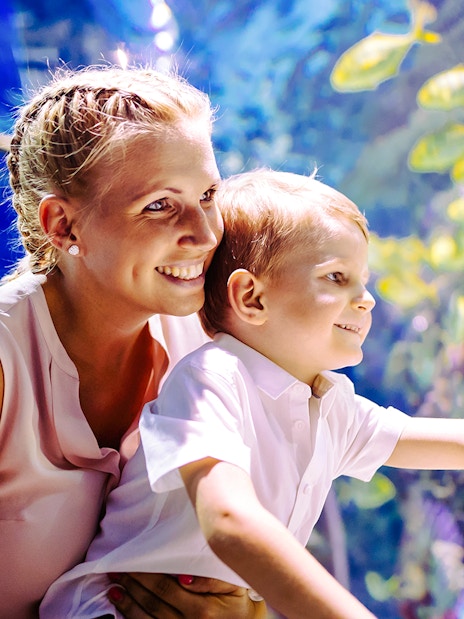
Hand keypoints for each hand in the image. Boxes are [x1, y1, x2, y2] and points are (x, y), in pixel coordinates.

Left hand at [107, 573, 267, 617]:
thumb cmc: (239, 601)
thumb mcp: (231, 585)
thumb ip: (209, 580)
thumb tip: (182, 578)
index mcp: (203, 610)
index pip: (164, 588)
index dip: (144, 576)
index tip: (129, 562)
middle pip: (152, 604)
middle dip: (132, 586)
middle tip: (115, 571)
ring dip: (127, 605)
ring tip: (113, 590)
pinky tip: (123, 612)